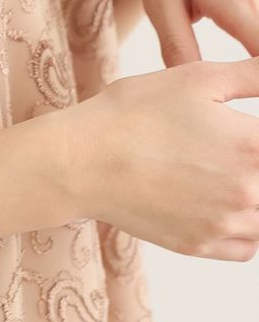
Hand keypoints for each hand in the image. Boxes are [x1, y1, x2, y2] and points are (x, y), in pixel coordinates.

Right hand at [58, 56, 258, 260]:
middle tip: (223, 150)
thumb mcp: (197, 78)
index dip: (258, 137)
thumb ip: (253, 75)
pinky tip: (220, 203)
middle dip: (256, 165)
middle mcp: (249, 191)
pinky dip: (244, 228)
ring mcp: (225, 223)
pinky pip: (247, 246)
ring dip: (256, 198)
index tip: (246, 133)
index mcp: (254, 145)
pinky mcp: (201, 245)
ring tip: (223, 173)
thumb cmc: (132, 114)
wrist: (80, 162)